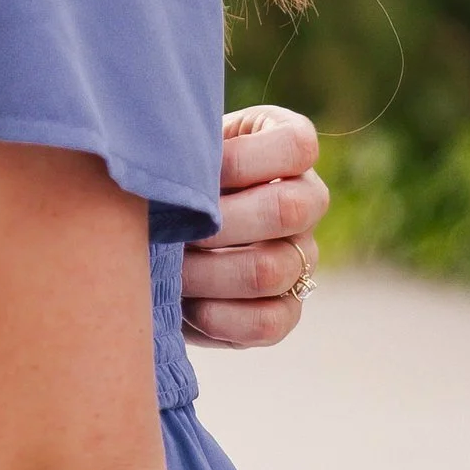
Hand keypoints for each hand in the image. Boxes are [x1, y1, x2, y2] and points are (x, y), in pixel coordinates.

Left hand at [182, 103, 325, 348]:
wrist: (162, 233)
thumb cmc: (170, 178)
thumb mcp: (179, 150)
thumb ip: (184, 148)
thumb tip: (169, 162)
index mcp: (288, 152)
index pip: (297, 147)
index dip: (242, 160)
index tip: (194, 174)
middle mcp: (306, 203)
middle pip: (288, 210)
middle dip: (218, 223)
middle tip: (173, 229)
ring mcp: (302, 258)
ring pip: (272, 270)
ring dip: (208, 273)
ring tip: (170, 269)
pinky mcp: (286, 309)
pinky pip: (269, 321)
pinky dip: (219, 317)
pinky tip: (186, 306)